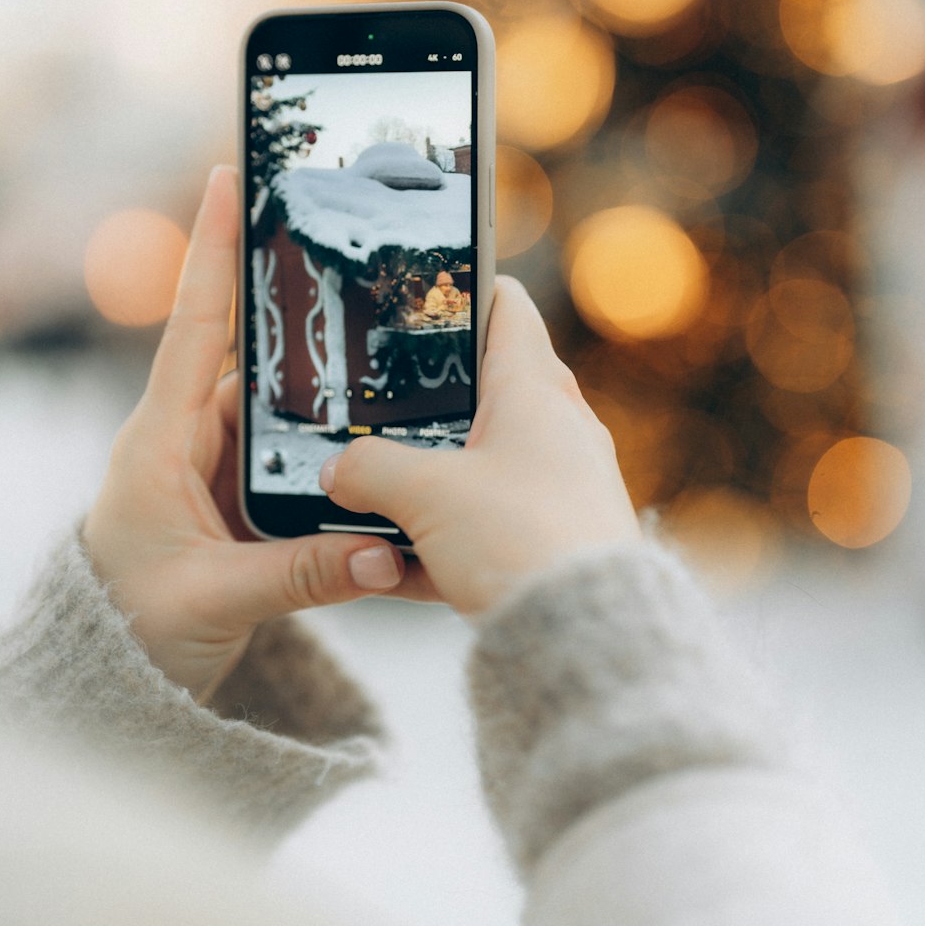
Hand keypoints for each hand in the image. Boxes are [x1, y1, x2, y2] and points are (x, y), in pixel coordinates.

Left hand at [82, 166, 406, 703]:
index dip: (214, 250)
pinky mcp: (249, 497)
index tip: (229, 177)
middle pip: (263, 361)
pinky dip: (340, 455)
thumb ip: (300, 576)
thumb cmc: (132, 628)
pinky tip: (390, 453)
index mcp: (163, 439)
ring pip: (294, 414)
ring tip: (406, 369)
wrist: (116, 678)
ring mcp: (223, 466)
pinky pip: (303, 460)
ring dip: (340, 404)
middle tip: (368, 267)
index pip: (194, 326)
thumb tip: (383, 552)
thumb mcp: (211, 600)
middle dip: (314, 321)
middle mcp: (193, 438)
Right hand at [320, 276, 639, 614]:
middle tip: (376, 399)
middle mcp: (559, 424)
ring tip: (377, 487)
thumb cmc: (520, 542)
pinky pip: (494, 518)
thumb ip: (367, 472)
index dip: (461, 288)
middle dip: (429, 396)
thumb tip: (337, 469)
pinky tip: (401, 562)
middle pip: (487, 386)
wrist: (587, 637)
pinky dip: (451, 530)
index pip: (505, 305)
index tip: (417, 293)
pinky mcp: (560, 534)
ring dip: (435, 472)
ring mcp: (565, 481)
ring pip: (484, 459)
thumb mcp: (424, 497)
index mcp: (534, 387)